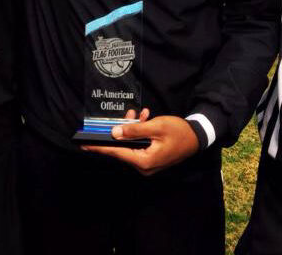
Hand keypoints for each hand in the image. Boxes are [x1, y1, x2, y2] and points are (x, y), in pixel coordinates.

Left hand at [82, 114, 199, 175]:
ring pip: (131, 145)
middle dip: (119, 131)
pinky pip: (139, 145)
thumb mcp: (156, 127)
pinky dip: (139, 133)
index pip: (116, 153)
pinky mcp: (152, 158)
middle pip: (122, 149)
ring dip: (131, 129)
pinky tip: (144, 118)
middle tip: (112, 120)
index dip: (99, 147)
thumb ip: (134, 130)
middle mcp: (144, 166)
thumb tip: (114, 133)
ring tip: (137, 114)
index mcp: (144, 161)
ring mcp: (148, 164)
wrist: (198, 136)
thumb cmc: (179, 131)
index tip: (83, 145)